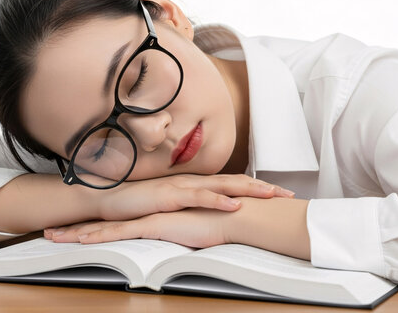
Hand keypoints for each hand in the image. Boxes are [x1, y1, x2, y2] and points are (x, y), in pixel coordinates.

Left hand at [44, 208, 228, 247]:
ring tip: (53, 237)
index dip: (91, 227)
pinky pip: (119, 233)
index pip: (114, 224)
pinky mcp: (151, 224)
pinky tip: (82, 240)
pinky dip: (99, 236)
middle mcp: (141, 215)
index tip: (71, 231)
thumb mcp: (187, 230)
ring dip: (76, 233)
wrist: (231, 214)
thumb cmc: (215, 222)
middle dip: (73, 229)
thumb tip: (169, 243)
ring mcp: (144, 218)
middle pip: (100, 224)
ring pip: (103, 228)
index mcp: (146, 217)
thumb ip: (174, 234)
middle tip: (50, 233)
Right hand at [95, 174, 293, 220]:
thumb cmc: (138, 203)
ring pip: (221, 186)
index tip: (278, 195)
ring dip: (248, 190)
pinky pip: (198, 198)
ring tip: (271, 195)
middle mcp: (191, 181)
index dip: (255, 188)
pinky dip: (218, 201)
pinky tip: (235, 204)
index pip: (230, 184)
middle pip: (233, 182)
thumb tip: (208, 216)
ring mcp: (181, 186)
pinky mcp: (169, 196)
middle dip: (262, 188)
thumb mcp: (170, 205)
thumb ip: (189, 207)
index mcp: (193, 183)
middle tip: (287, 194)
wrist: (109, 198)